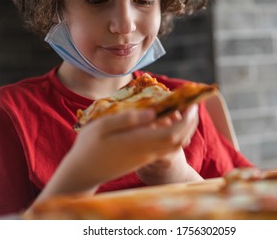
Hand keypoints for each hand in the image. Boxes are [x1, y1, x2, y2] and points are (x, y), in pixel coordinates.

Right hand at [34, 104, 199, 203]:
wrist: (83, 173)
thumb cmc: (88, 147)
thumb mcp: (102, 126)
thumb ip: (127, 119)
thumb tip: (153, 112)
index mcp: (139, 142)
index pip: (173, 133)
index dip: (187, 119)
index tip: (191, 104)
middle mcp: (148, 152)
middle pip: (180, 139)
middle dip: (191, 122)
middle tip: (192, 104)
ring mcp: (147, 157)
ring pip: (175, 145)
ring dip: (184, 129)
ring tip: (182, 110)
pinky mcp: (144, 159)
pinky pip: (167, 148)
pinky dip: (175, 135)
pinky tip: (168, 122)